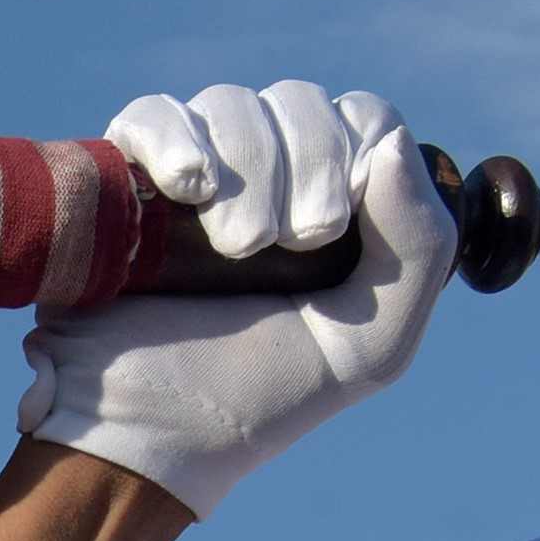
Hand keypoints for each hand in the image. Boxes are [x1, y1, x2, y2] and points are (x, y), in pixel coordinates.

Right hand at [19, 82, 450, 519]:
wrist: (150, 438)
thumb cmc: (259, 399)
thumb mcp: (375, 343)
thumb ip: (420, 247)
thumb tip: (390, 145)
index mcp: (327, 205)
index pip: (360, 118)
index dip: (355, 150)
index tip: (332, 231)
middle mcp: (261, 179)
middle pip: (299, 102)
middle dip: (304, 166)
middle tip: (280, 247)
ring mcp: (189, 176)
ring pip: (231, 104)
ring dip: (248, 168)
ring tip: (232, 249)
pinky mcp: (119, 183)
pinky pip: (153, 116)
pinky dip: (175, 138)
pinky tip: (187, 191)